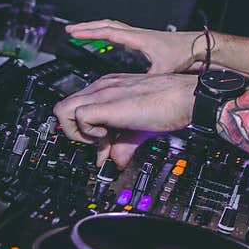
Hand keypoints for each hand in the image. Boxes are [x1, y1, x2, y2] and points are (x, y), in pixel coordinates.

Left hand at [54, 73, 197, 165]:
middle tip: (100, 142)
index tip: (104, 143)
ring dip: (77, 132)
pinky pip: (78, 117)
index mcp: (110, 87)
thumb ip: (123, 142)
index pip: (79, 107)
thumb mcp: (141, 126)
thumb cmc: (171, 105)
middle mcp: (103, 87)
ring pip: (62, 110)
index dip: (86, 130)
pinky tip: (108, 135)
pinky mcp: (106, 103)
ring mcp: (103, 92)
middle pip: (63, 107)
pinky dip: (88, 132)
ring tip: (102, 139)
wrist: (186, 97)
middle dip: (76, 131)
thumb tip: (114, 162)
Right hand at [66, 19, 199, 72]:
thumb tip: (137, 89)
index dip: (89, 33)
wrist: (198, 46)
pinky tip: (106, 39)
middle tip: (71, 30)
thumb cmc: (183, 54)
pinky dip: (109, 33)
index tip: (73, 32)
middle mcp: (137, 34)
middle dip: (88, 27)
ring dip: (97, 28)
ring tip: (83, 31)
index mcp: (138, 39)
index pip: (108, 33)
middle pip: (107, 25)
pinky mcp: (144, 40)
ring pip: (114, 27)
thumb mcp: (163, 69)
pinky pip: (121, 32)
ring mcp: (140, 36)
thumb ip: (148, 79)